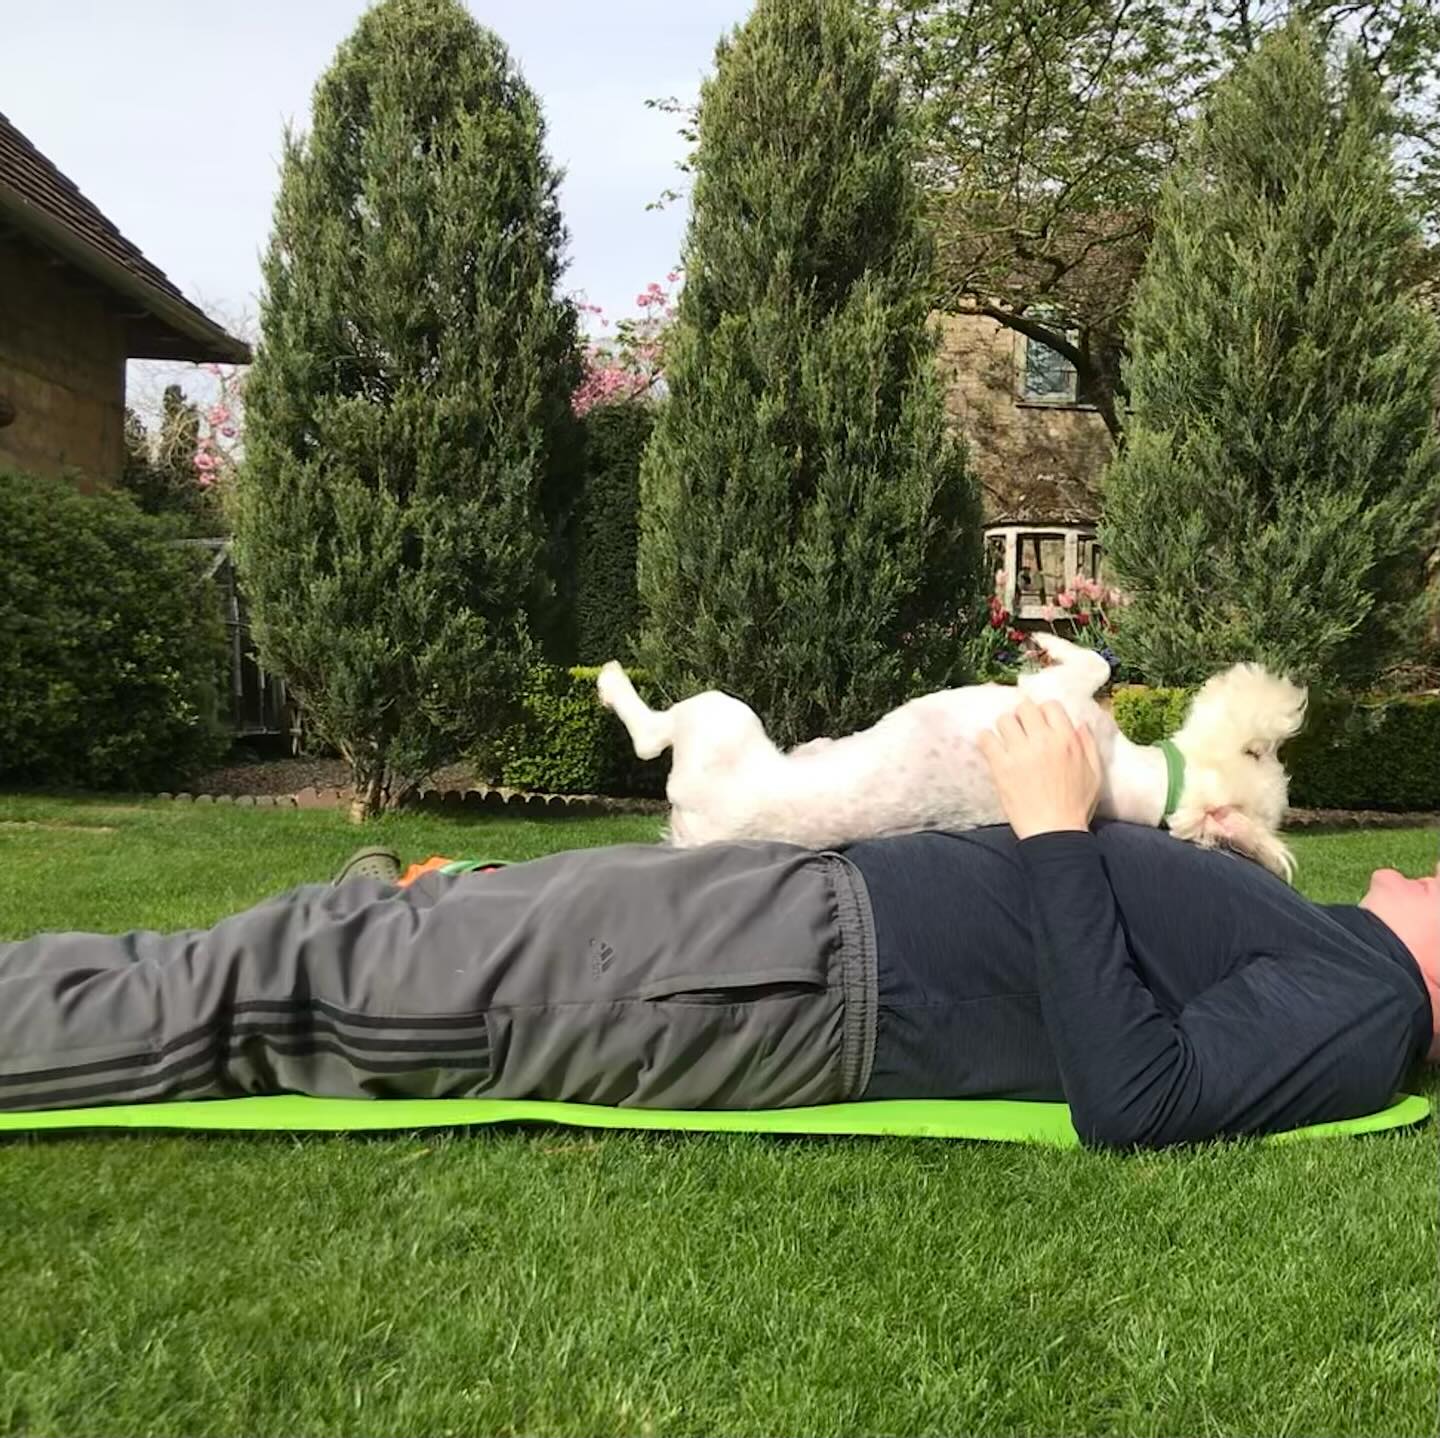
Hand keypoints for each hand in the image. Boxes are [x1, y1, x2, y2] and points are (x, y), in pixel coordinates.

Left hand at [976, 698, 1101, 840]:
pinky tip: (992, 750)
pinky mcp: (1001, 766)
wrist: (1054, 832)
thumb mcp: (1094, 773)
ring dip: (1004, 728)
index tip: (1039, 723)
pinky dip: (986, 740)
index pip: (1050, 705)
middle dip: (1022, 717)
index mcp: (1067, 740)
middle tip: (1020, 731)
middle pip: (1024, 708)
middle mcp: (1043, 740)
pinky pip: (986, 738)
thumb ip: (1088, 745)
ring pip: (1004, 720)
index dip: (1043, 712)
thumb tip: (1080, 724)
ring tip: (1006, 742)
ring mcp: (1020, 752)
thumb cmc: (1076, 806)